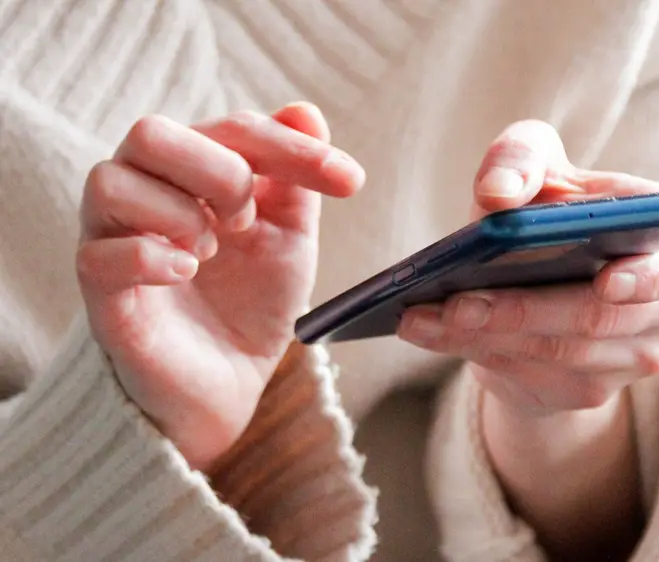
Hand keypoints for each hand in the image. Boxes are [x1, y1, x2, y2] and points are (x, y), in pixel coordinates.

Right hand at [76, 102, 363, 468]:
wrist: (230, 380)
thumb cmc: (253, 300)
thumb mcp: (289, 236)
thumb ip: (295, 178)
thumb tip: (305, 110)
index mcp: (192, 171)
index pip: (232, 129)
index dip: (291, 148)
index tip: (349, 181)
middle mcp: (144, 193)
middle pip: (152, 134)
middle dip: (218, 171)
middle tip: (248, 221)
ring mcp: (113, 239)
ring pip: (110, 181)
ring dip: (178, 211)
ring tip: (212, 250)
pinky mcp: (101, 293)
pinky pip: (99, 255)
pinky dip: (150, 256)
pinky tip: (186, 272)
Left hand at [398, 120, 658, 414]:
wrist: (548, 281)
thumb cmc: (554, 212)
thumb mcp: (542, 169)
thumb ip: (521, 157)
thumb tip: (498, 195)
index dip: (647, 278)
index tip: (605, 281)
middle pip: (597, 319)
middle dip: (522, 309)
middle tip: (456, 301)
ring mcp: (632, 360)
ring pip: (555, 353)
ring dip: (482, 334)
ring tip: (421, 315)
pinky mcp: (589, 391)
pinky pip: (530, 376)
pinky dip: (473, 350)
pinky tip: (428, 332)